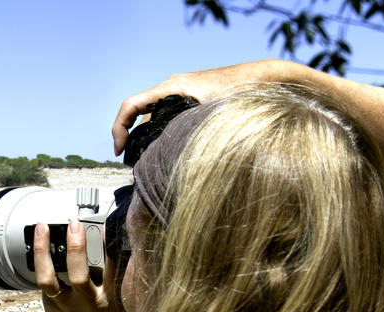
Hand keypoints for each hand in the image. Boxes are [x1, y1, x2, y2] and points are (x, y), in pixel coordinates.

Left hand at [34, 220, 128, 311]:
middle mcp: (88, 304)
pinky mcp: (51, 304)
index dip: (114, 247)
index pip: (116, 271)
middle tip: (76, 224)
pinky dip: (40, 258)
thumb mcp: (128, 309)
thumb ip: (126, 283)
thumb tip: (130, 247)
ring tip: (44, 226)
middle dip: (77, 249)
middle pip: (80, 276)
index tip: (113, 225)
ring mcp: (66, 305)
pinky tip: (40, 238)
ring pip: (51, 278)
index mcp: (113, 303)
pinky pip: (43, 279)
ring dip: (45, 251)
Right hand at [112, 60, 289, 155]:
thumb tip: (173, 157)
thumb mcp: (214, 114)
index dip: (119, 128)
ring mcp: (181, 93)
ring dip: (145, 136)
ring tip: (147, 160)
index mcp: (173, 88)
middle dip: (130, 137)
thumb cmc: (243, 90)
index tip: (119, 150)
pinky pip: (166, 115)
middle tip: (130, 162)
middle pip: (138, 113)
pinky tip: (167, 150)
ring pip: (152, 116)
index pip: (131, 105)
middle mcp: (173, 87)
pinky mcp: (190, 99)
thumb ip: (191, 130)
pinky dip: (159, 132)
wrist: (264, 77)